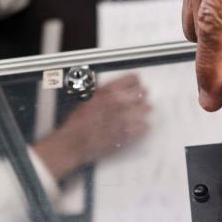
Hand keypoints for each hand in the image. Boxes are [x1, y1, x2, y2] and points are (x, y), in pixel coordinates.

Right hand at [33, 74, 150, 180]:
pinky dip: (143, 126)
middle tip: (138, 99)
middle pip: (142, 92)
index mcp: (108, 91)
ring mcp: (125, 117)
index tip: (135, 85)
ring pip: (146, 108)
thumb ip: (104, 92)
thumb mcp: (88, 99)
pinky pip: (145, 126)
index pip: (132, 79)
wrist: (75, 143)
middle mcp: (119, 102)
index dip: (135, 82)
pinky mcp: (128, 134)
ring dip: (143, 110)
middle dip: (140, 95)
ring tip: (139, 112)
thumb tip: (113, 91)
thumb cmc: (77, 123)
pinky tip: (138, 126)